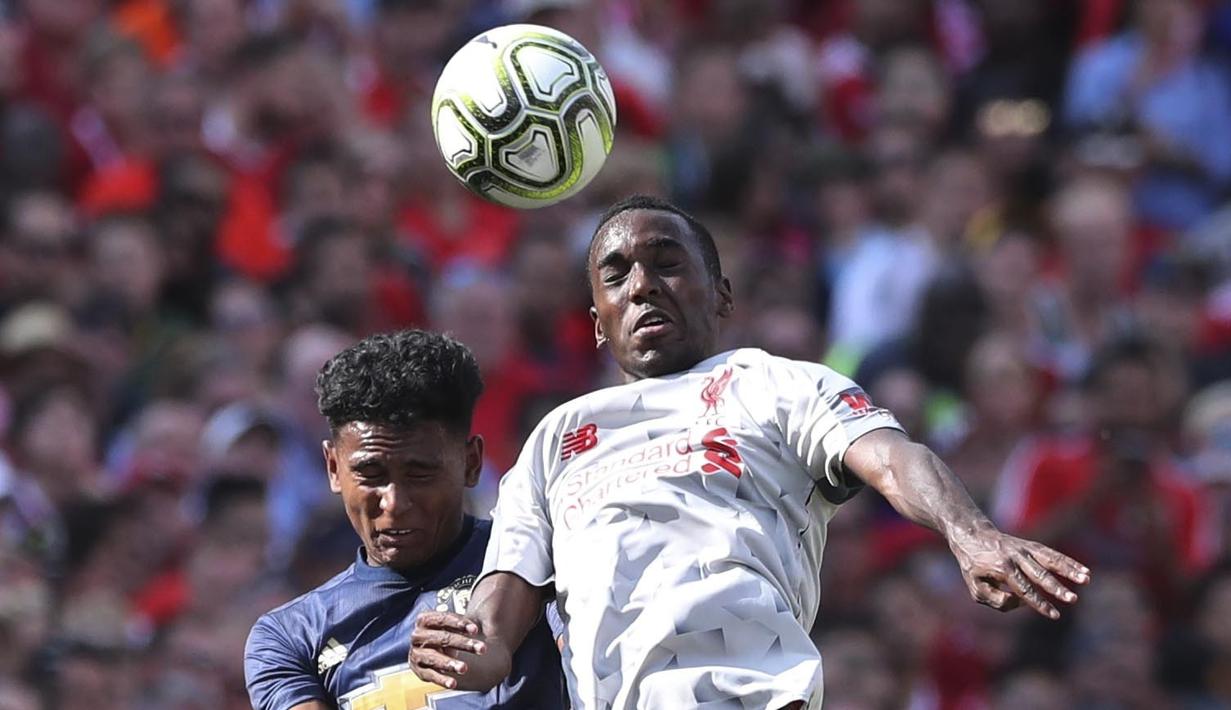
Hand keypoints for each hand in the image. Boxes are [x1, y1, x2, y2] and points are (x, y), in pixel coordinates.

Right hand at [409, 611, 487, 689]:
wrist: (431, 649)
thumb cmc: (445, 633)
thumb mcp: (451, 625)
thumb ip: (460, 623)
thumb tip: (478, 623)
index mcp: (424, 620)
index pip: (442, 619)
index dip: (459, 624)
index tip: (476, 630)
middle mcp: (417, 636)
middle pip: (442, 638)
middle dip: (463, 644)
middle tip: (482, 649)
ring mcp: (416, 653)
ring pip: (434, 658)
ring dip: (450, 663)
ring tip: (465, 668)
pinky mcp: (418, 669)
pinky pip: (430, 675)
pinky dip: (442, 679)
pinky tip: (453, 683)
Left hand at [949, 524, 1089, 618]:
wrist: (972, 535)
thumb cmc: (974, 566)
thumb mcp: (975, 587)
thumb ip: (996, 599)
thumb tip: (1021, 602)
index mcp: (1002, 568)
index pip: (1024, 590)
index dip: (1039, 603)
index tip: (1054, 614)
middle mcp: (1016, 557)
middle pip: (1039, 574)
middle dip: (1056, 588)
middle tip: (1072, 599)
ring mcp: (1025, 549)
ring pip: (1050, 560)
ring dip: (1069, 570)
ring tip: (1087, 579)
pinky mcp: (1031, 545)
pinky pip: (1052, 554)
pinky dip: (1068, 562)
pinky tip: (1084, 570)